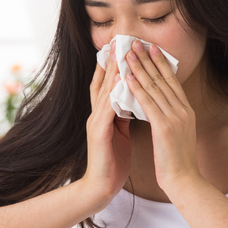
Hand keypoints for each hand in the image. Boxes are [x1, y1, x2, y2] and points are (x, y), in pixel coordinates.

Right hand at [84, 40, 131, 201]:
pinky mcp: (99, 132)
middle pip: (102, 82)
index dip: (111, 66)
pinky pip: (108, 108)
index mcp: (102, 115)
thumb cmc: (113, 162)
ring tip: (119, 53)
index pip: (106, 85)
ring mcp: (95, 122)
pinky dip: (114, 92)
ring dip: (112, 71)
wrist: (102, 187)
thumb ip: (122, 115)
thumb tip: (132, 100)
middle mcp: (96, 115)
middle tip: (117, 40)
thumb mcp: (119, 133)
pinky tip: (122, 80)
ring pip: (104, 91)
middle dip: (110, 61)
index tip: (119, 47)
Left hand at [125, 41, 201, 194]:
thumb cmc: (178, 162)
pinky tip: (128, 77)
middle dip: (149, 58)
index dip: (160, 63)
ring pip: (155, 86)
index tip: (151, 48)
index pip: (172, 81)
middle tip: (136, 42)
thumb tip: (162, 106)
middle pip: (163, 78)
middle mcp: (182, 110)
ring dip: (140, 67)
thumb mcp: (177, 134)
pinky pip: (148, 102)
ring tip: (128, 53)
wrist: (184, 181)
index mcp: (185, 111)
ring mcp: (175, 117)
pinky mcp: (164, 126)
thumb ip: (171, 117)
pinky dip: (137, 88)